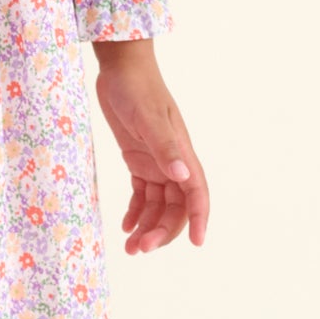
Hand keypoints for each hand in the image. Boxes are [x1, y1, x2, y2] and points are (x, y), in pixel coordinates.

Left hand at [92, 38, 209, 255]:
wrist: (121, 69)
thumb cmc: (137, 89)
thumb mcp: (149, 119)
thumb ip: (165, 148)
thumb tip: (182, 175)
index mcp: (183, 153)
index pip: (197, 193)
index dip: (199, 219)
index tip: (196, 243)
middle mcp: (174, 162)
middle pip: (175, 207)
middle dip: (161, 231)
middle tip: (139, 249)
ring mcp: (157, 162)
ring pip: (158, 205)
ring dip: (147, 227)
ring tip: (129, 247)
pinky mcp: (139, 159)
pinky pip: (142, 194)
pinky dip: (136, 212)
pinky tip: (125, 226)